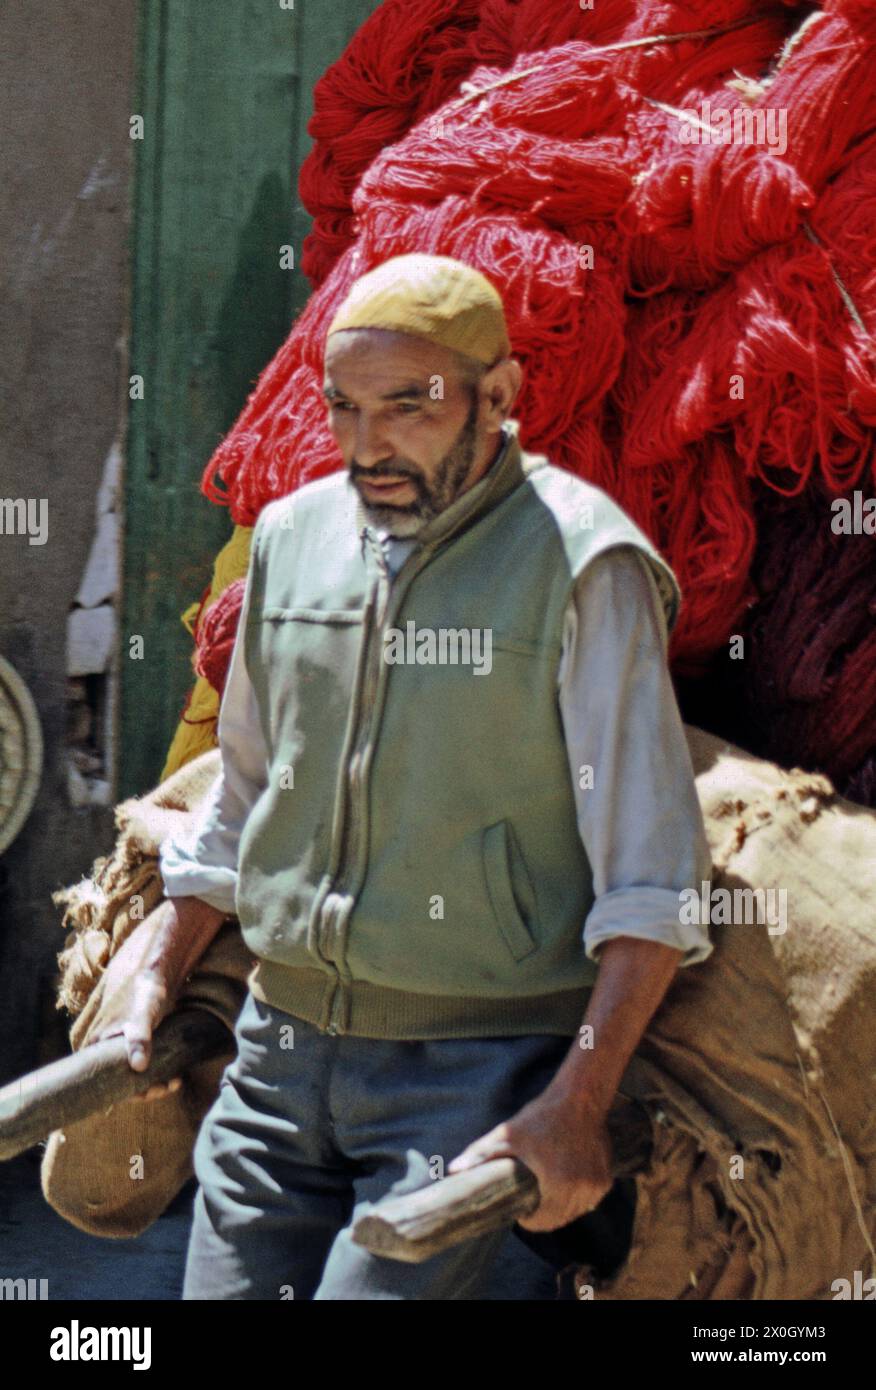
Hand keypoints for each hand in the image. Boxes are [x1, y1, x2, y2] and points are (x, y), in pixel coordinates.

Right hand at [87, 902, 182, 1102]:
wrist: (158, 973)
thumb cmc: (144, 992)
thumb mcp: (141, 1016)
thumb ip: (139, 1039)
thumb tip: (139, 1067)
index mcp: (95, 1044)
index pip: (100, 1080)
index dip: (121, 1092)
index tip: (143, 1094)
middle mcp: (104, 1048)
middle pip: (119, 1080)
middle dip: (142, 1090)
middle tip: (164, 1088)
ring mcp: (121, 1045)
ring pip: (134, 1074)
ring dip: (153, 1083)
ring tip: (173, 1083)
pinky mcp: (137, 1042)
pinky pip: (145, 1065)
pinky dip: (158, 1073)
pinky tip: (175, 1076)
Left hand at [446, 1088, 613, 1231]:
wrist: (580, 1098)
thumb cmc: (541, 1116)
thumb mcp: (507, 1135)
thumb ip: (479, 1155)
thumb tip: (452, 1171)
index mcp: (557, 1185)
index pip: (541, 1223)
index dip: (528, 1219)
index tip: (522, 1209)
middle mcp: (581, 1190)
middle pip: (559, 1220)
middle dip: (544, 1216)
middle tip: (532, 1202)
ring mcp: (596, 1185)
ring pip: (576, 1212)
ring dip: (561, 1209)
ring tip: (547, 1194)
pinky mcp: (606, 1178)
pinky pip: (590, 1200)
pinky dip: (578, 1198)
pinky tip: (566, 1185)